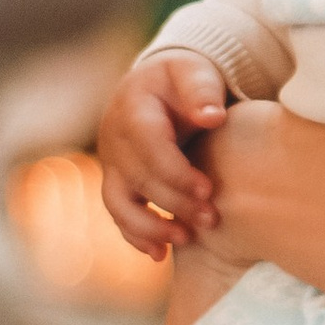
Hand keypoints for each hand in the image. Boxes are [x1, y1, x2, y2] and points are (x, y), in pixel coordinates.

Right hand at [98, 49, 229, 260]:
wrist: (158, 86)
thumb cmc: (182, 79)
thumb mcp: (193, 71)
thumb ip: (201, 90)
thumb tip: (212, 117)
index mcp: (133, 109)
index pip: (149, 146)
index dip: (176, 172)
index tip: (208, 190)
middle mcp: (114, 139)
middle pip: (138, 178)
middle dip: (174, 202)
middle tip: (211, 219)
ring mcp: (112, 163)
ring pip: (119, 202)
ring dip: (149, 227)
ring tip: (185, 240)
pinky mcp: (117, 182)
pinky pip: (118, 213)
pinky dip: (135, 235)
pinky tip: (160, 253)